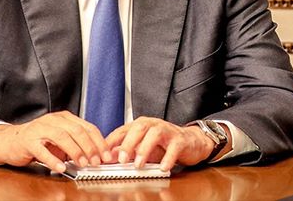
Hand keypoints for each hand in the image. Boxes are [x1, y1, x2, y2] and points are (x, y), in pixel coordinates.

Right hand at [0, 111, 111, 172]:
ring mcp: (39, 129)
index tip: (106, 154)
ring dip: (74, 151)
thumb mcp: (60, 139)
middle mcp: (53, 120)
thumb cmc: (38, 140)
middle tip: (97, 161)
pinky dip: (53, 159)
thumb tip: (98, 155)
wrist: (10, 140)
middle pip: (76, 130)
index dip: (99, 141)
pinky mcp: (28, 141)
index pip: (87, 127)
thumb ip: (76, 143)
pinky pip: (42, 150)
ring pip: (61, 137)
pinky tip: (60, 167)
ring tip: (82, 163)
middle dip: (90, 147)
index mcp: (64, 118)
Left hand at [105, 117, 228, 171]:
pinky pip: (174, 147)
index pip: (123, 130)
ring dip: (145, 149)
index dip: (111, 141)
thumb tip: (108, 157)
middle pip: (138, 128)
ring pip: (155, 134)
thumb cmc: (164, 144)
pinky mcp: (180, 140)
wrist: (190, 142)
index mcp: (140, 125)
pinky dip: (168, 157)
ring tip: (139, 164)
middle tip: (121, 159)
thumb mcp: (143, 148)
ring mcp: (167, 131)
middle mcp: (153, 125)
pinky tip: (162, 167)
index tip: (102, 154)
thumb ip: (127, 151)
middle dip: (128, 143)